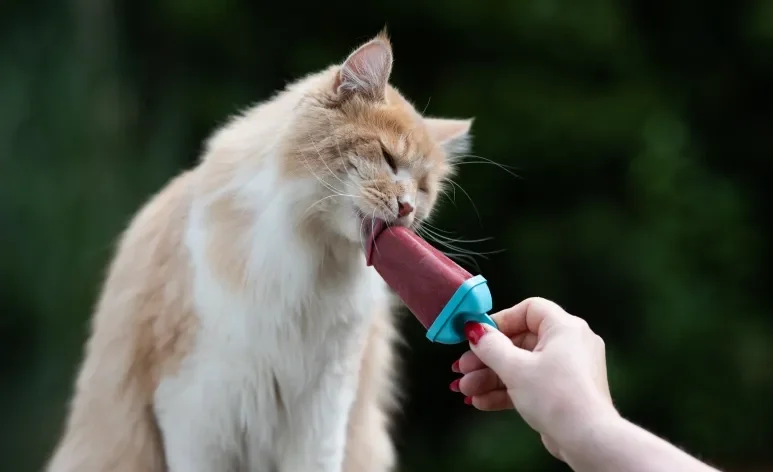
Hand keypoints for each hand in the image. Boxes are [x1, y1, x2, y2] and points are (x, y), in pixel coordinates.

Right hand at [450, 297, 617, 459]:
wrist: (587, 440)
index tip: (478, 335)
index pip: (529, 310)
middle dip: (487, 358)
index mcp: (564, 327)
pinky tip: (481, 402)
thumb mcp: (515, 368)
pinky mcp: (563, 392)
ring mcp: (567, 370)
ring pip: (522, 366)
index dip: (501, 320)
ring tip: (466, 390)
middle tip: (462, 368)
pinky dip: (507, 391)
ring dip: (491, 377)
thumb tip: (475, 330)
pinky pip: (530, 384)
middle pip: (519, 341)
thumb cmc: (555, 396)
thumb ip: (490, 346)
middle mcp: (569, 344)